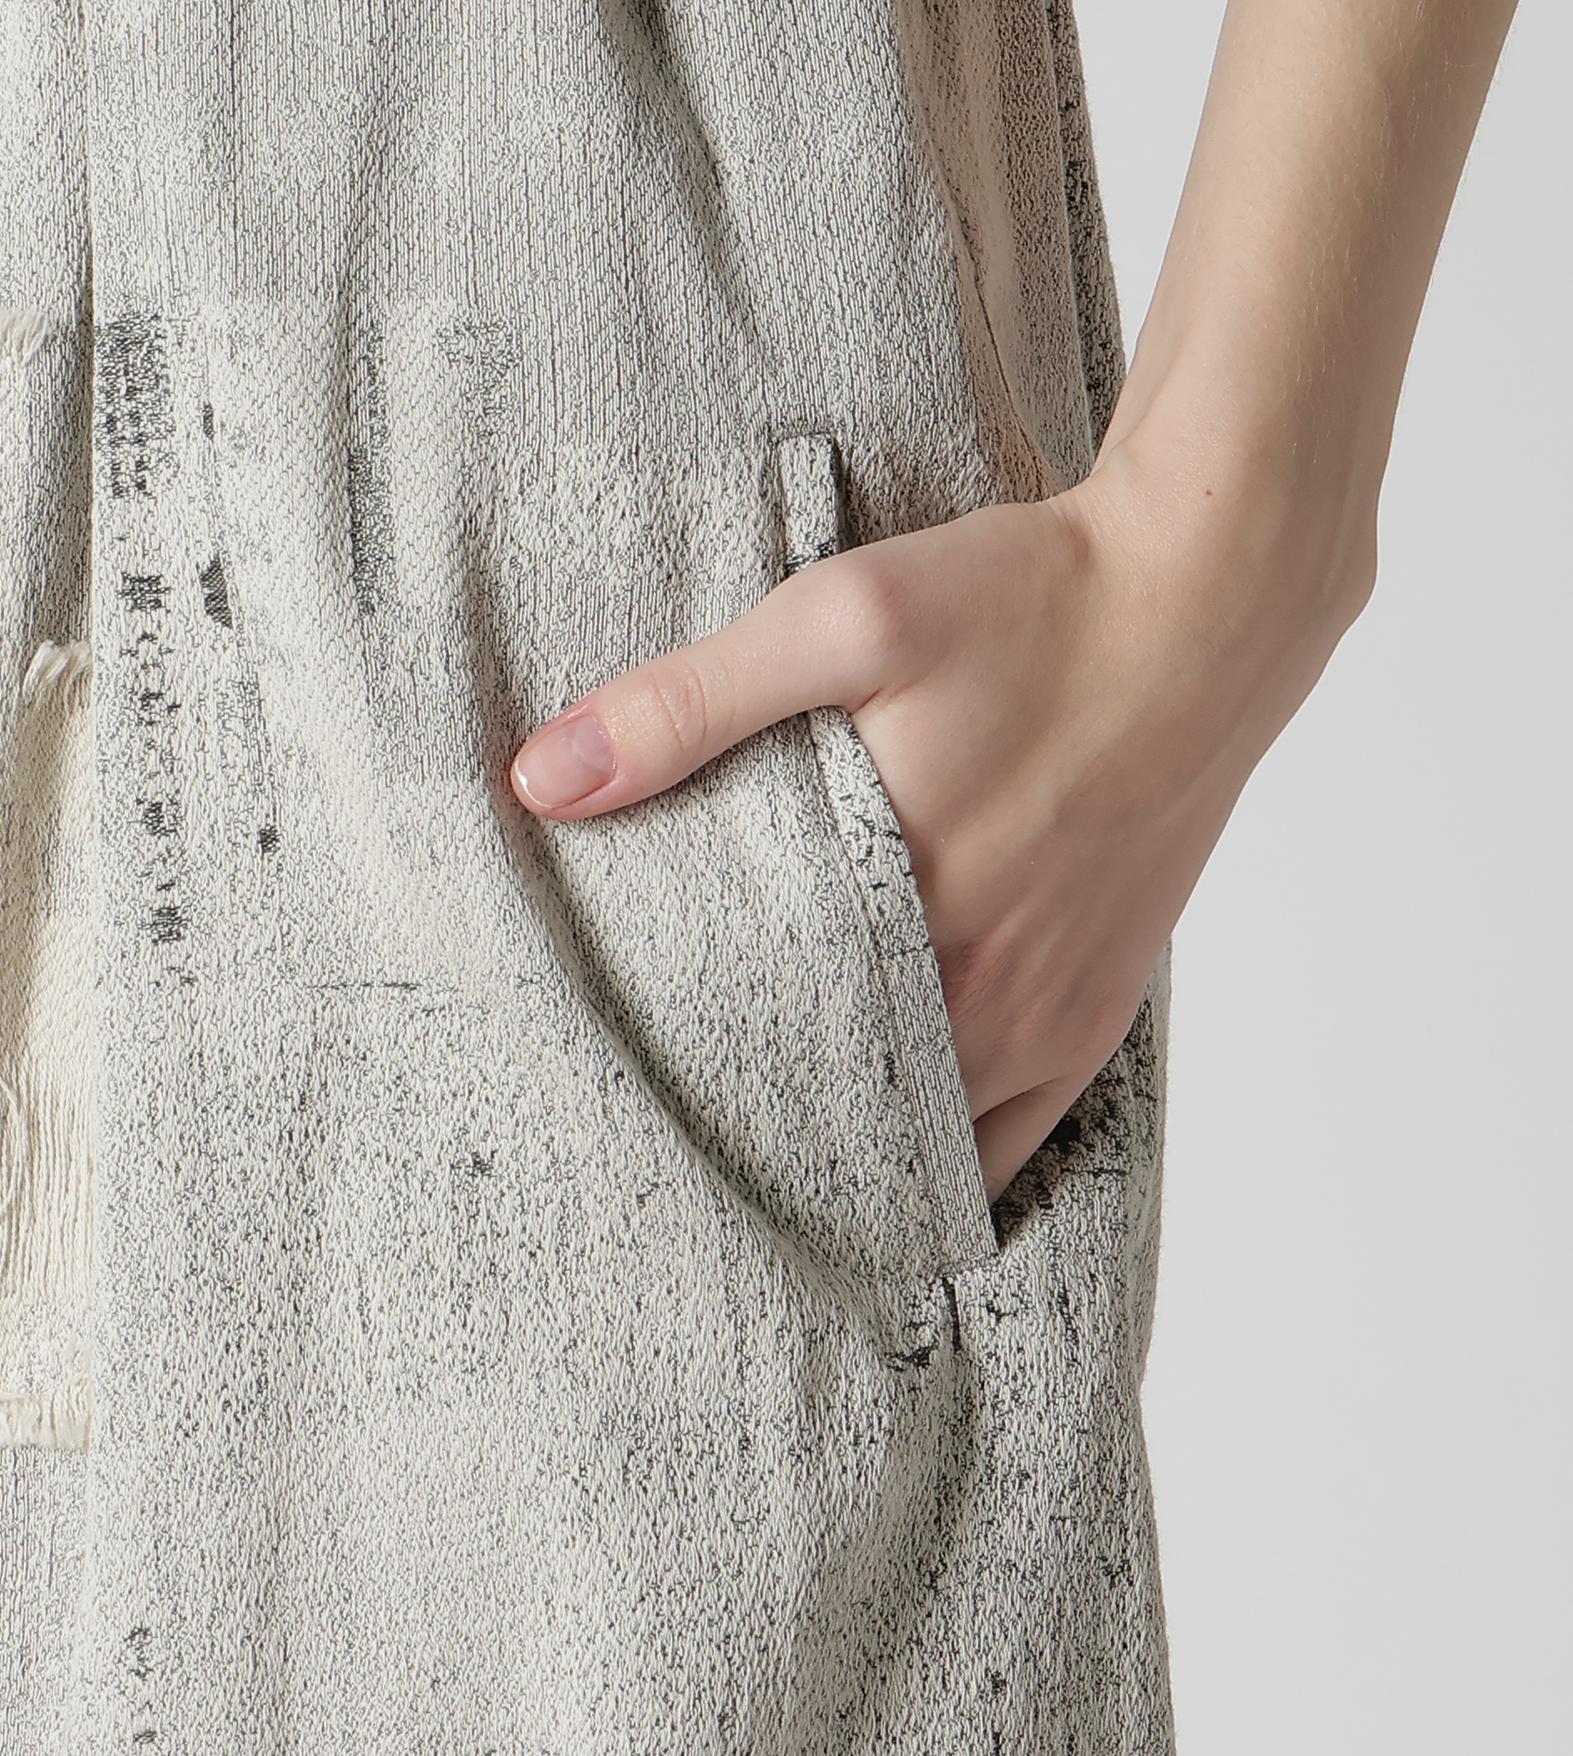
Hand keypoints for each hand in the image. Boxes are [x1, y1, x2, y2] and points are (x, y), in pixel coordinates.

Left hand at [506, 435, 1348, 1200]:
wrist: (1212, 596)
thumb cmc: (1033, 600)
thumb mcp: (843, 616)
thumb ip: (688, 704)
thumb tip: (542, 779)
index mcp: (905, 912)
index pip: (757, 1060)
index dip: (680, 1090)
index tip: (615, 1098)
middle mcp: (983, 993)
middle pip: (837, 1118)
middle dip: (752, 1132)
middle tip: (665, 1134)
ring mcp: (1050, 1014)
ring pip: (925, 1146)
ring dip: (847, 1148)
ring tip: (760, 1144)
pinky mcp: (1100, 1007)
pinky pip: (1018, 1140)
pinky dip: (947, 1158)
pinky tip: (887, 1156)